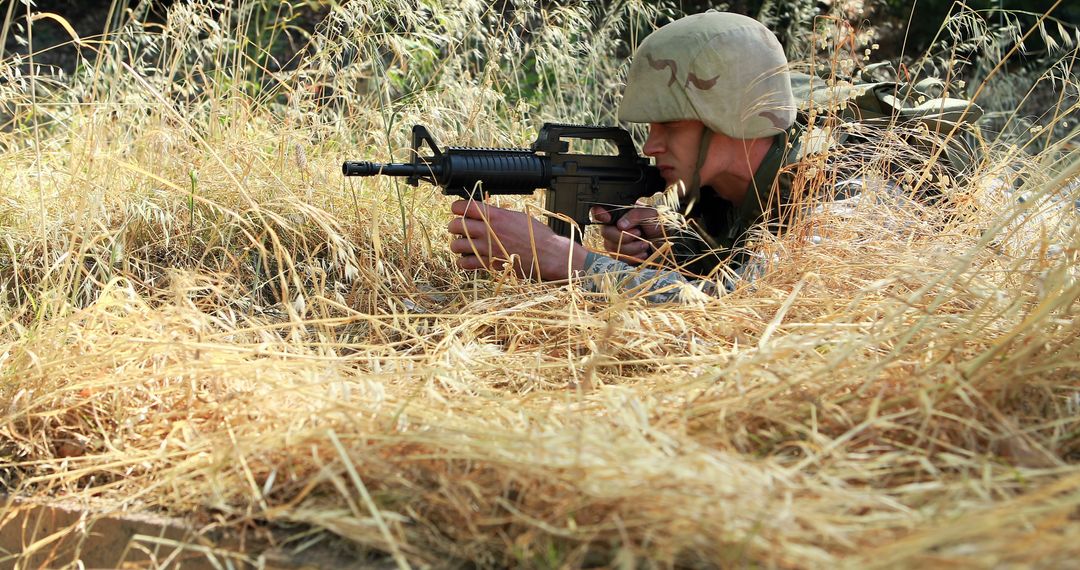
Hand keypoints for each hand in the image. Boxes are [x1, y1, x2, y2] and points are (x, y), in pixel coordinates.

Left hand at [447, 200, 586, 280]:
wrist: (548, 254)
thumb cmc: (537, 235)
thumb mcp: (517, 217)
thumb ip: (498, 215)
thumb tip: (485, 212)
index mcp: (495, 215)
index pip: (465, 206)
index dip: (457, 207)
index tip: (457, 210)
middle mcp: (488, 230)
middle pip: (456, 225)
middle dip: (454, 226)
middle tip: (457, 229)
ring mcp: (487, 248)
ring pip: (457, 245)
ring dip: (457, 245)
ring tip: (463, 245)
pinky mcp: (489, 263)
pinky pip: (465, 263)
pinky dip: (463, 262)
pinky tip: (468, 259)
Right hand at [590, 205, 663, 263]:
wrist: (669, 246)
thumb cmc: (660, 226)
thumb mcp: (651, 214)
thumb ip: (635, 215)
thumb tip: (620, 225)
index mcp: (620, 214)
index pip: (600, 212)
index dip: (599, 214)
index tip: (607, 218)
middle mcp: (615, 227)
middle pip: (605, 232)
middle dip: (622, 236)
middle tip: (638, 233)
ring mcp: (616, 242)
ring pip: (611, 247)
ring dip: (630, 248)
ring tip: (645, 244)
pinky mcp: (621, 255)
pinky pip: (618, 258)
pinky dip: (632, 257)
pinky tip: (643, 253)